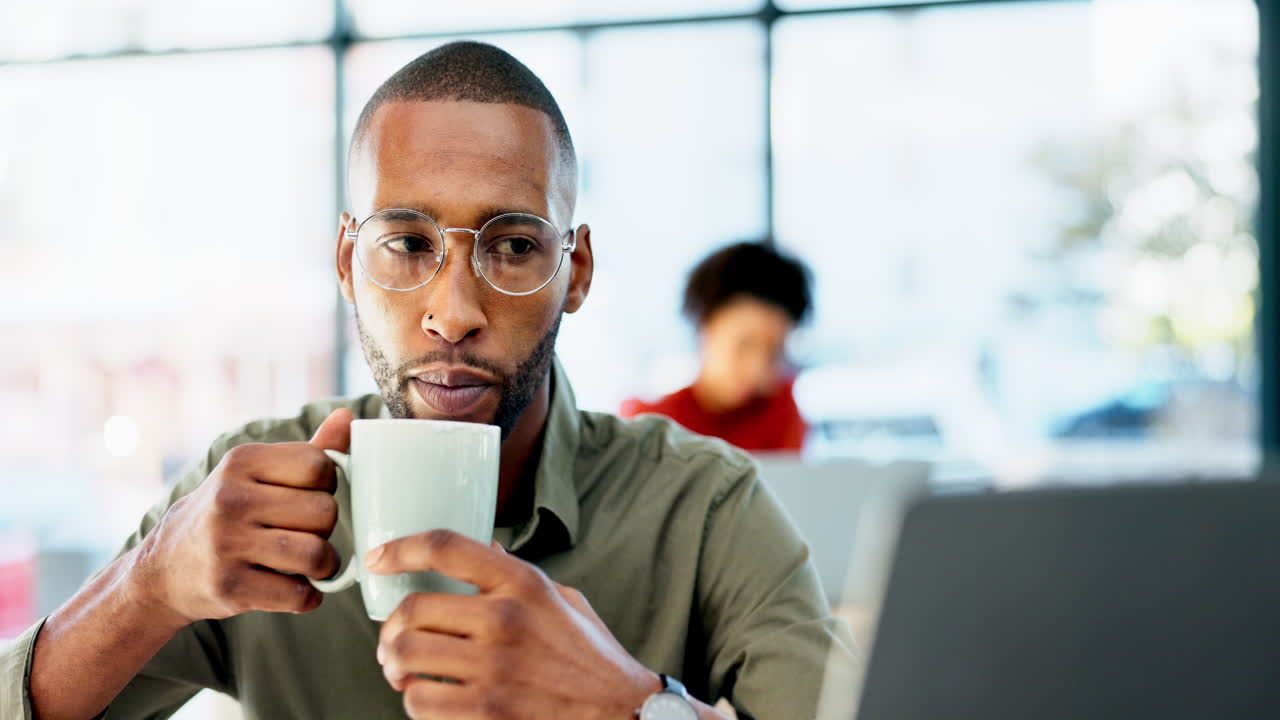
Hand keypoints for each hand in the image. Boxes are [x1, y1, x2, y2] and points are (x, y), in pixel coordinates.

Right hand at [131, 408, 352, 624]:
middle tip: (304, 534)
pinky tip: (295, 588)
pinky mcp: (228, 586)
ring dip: (324, 566)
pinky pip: (299, 595)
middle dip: (324, 528)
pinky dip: (308, 597)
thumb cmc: (227, 515)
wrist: (162, 569)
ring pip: (316, 554)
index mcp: (241, 461)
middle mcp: (230, 498)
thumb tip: (347, 416)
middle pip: (325, 512)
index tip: (308, 497)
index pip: (320, 465)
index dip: (326, 485)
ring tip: (309, 565)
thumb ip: (308, 450)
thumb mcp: (255, 474)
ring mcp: (226, 543)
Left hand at [368, 530, 660, 719]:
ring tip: (401, 668)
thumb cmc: (591, 658)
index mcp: (523, 584)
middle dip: (391, 626)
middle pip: (413, 608)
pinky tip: (428, 695)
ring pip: (406, 656)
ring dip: (394, 664)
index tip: (381, 558)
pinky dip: (414, 699)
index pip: (447, 548)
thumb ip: (520, 576)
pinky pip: (420, 700)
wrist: (619, 713)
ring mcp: (494, 668)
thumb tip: (486, 551)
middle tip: (391, 637)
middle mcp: (505, 620)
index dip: (402, 548)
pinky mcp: (486, 711)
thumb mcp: (564, 600)